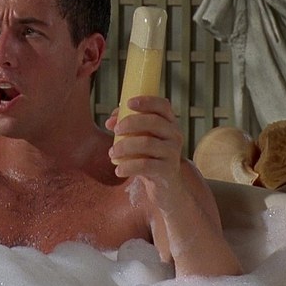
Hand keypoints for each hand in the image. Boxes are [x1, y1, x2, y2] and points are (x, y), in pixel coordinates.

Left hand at [105, 96, 184, 211]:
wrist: (166, 184)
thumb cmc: (150, 154)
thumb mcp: (141, 137)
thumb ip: (126, 125)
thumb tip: (110, 121)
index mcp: (169, 122)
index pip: (163, 105)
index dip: (146, 101)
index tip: (128, 103)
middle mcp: (175, 135)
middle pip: (153, 122)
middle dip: (131, 123)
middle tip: (115, 130)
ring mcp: (172, 152)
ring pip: (147, 143)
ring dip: (124, 146)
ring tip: (111, 153)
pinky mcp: (167, 170)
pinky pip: (145, 165)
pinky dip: (128, 167)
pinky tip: (118, 170)